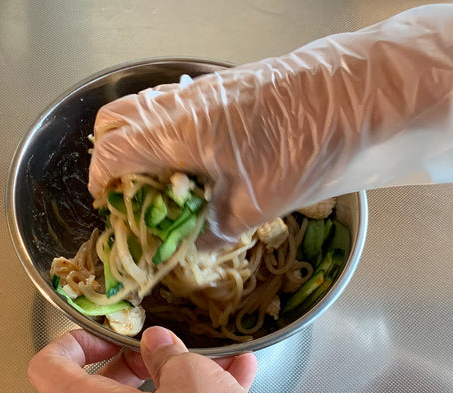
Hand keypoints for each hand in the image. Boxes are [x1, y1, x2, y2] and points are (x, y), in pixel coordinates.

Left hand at [27, 327, 270, 392]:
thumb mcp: (192, 380)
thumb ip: (168, 353)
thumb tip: (159, 342)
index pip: (50, 371)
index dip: (72, 342)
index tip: (102, 333)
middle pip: (109, 385)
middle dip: (143, 357)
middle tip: (167, 347)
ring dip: (188, 373)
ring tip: (220, 359)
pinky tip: (236, 377)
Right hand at [88, 1, 452, 242]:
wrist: (350, 94)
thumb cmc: (302, 148)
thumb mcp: (256, 206)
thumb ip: (215, 230)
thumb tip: (196, 246)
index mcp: (176, 133)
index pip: (112, 150)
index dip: (102, 181)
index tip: (109, 205)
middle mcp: (178, 104)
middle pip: (115, 119)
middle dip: (111, 155)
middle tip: (131, 190)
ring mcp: (200, 90)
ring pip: (145, 109)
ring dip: (140, 142)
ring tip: (164, 179)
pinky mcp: (222, 87)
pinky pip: (174, 106)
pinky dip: (167, 131)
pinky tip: (197, 159)